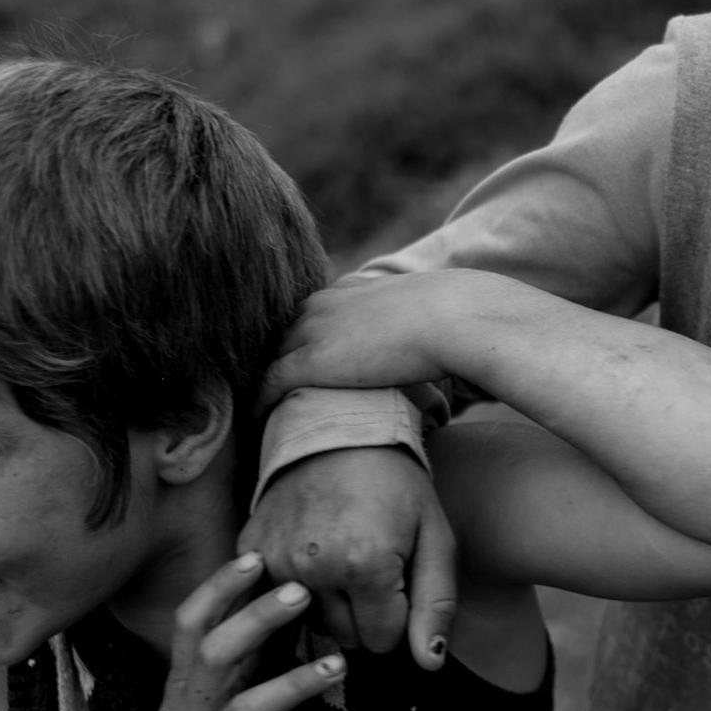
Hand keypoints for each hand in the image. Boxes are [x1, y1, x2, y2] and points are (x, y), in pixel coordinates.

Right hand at [120, 553, 356, 710]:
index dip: (218, 588)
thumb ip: (228, 659)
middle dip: (255, 621)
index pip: (191, 626)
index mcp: (185, 687)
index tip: (254, 555)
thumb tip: (265, 601)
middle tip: (303, 592)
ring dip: (292, 686)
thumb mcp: (194, 703)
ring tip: (339, 666)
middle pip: (215, 656)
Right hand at [240, 447, 456, 667]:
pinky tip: (313, 554)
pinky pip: (275, 597)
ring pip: (310, 622)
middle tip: (374, 566)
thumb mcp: (435, 539)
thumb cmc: (398, 485)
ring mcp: (275, 559)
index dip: (397, 618)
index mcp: (365, 568)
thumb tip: (429, 663)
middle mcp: (313, 570)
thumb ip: (435, 605)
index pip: (383, 641)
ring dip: (331, 603)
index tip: (399, 581)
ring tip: (343, 557)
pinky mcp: (251, 548)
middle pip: (346, 637)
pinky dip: (296, 586)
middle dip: (366, 615)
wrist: (339, 430)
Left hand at [258, 271, 453, 407]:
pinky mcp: (312, 361)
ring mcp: (314, 331)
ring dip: (264, 380)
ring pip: (271, 358)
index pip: (309, 314)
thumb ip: (414, 321)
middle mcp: (323, 305)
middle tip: (272, 390)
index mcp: (348, 291)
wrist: (452, 318)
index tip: (301, 363)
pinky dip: (260, 401)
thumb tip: (434, 340)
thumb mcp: (426, 309)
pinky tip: (256, 419)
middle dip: (275, 359)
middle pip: (282, 334)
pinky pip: (270, 383)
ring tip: (263, 407)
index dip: (302, 340)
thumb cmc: (454, 317)